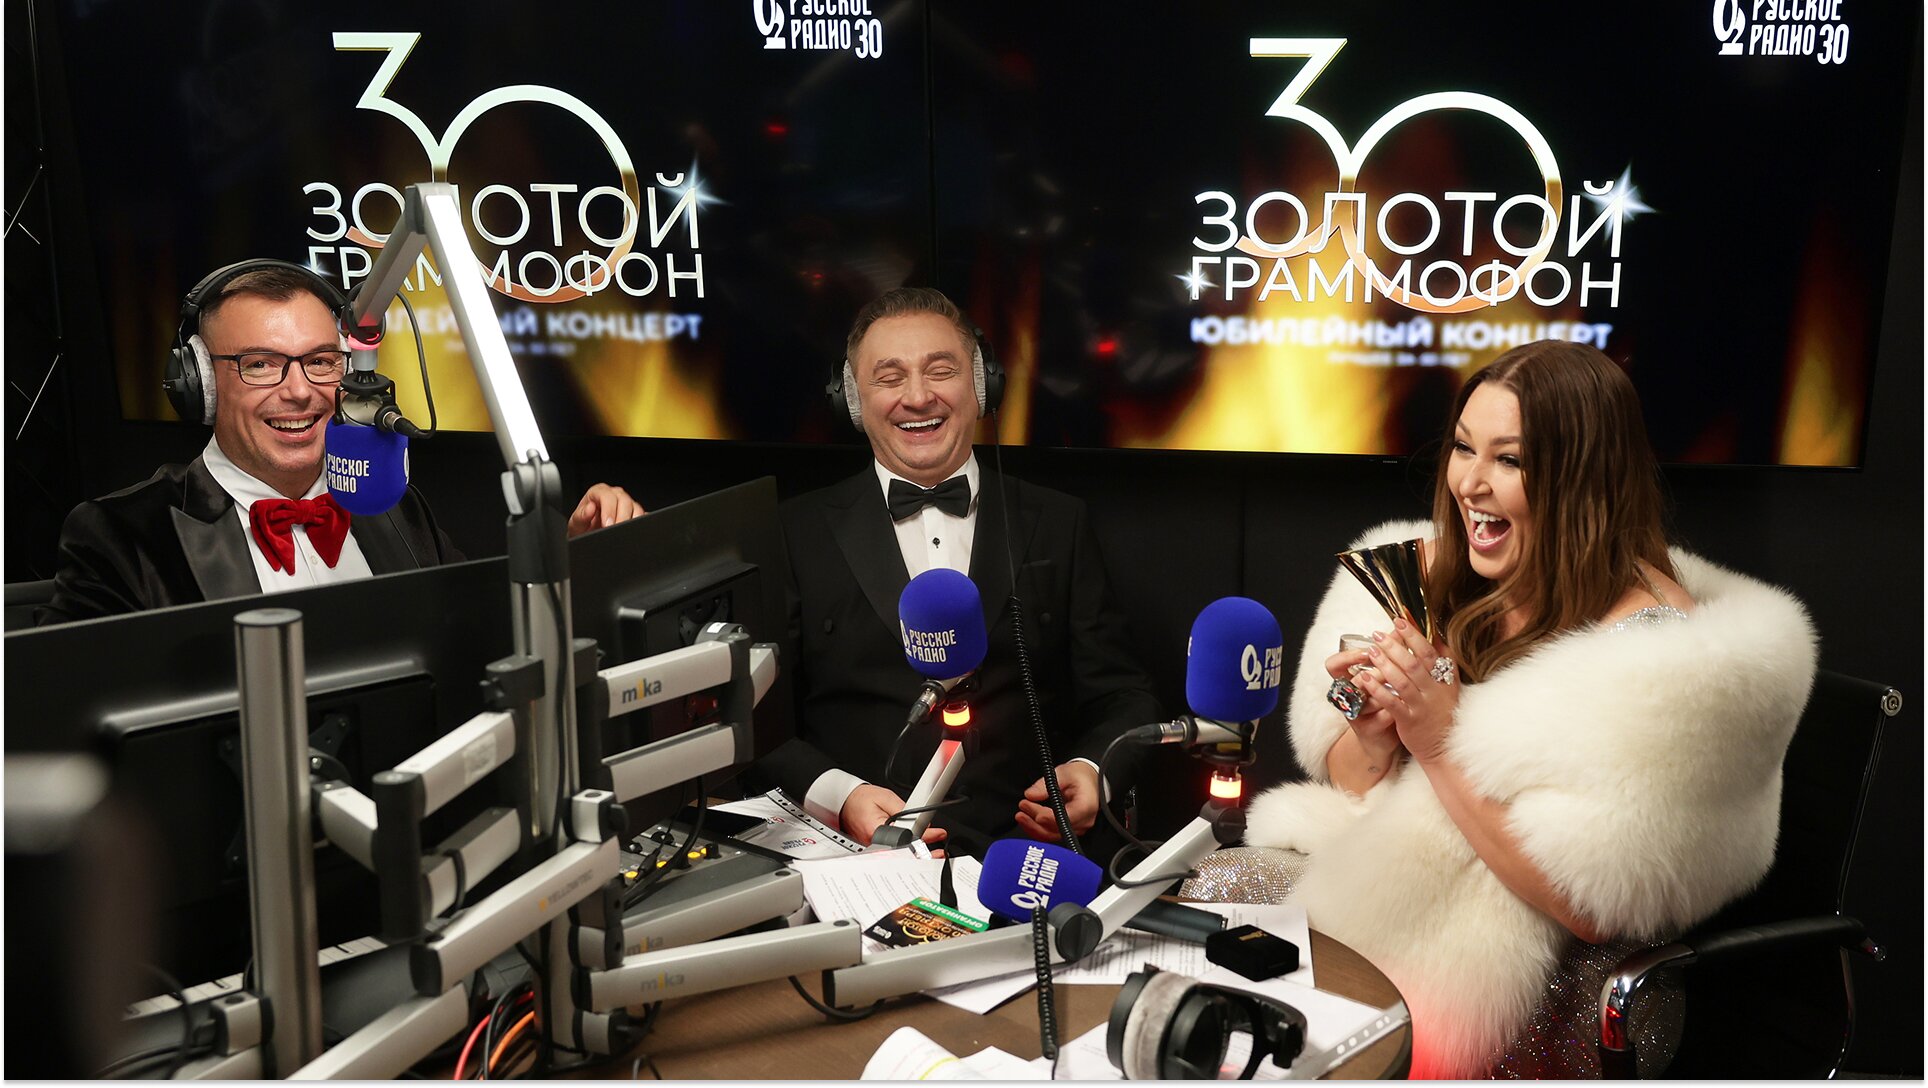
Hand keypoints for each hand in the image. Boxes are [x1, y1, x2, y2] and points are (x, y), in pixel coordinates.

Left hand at [565, 483, 645, 537]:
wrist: (588, 537)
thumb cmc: (582, 528)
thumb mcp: (576, 524)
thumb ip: (580, 516)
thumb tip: (590, 508)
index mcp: (598, 492)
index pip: (607, 495)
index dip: (609, 510)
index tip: (607, 524)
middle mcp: (613, 495)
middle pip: (624, 500)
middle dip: (621, 518)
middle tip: (615, 532)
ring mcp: (626, 503)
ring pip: (636, 507)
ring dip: (631, 521)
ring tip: (623, 533)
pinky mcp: (634, 513)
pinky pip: (643, 515)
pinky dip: (640, 523)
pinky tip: (632, 531)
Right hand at [841, 783, 947, 852]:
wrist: (844, 801)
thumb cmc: (861, 799)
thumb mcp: (886, 797)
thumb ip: (906, 810)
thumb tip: (923, 822)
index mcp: (876, 831)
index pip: (905, 839)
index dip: (924, 838)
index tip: (937, 834)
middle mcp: (873, 845)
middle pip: (902, 855)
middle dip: (923, 856)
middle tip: (939, 853)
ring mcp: (872, 850)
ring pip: (898, 858)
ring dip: (916, 857)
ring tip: (932, 854)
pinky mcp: (873, 850)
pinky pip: (892, 855)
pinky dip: (905, 854)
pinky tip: (917, 854)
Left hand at [1016, 761, 1099, 841]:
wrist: (1088, 780)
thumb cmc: (1078, 776)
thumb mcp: (1063, 773)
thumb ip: (1046, 784)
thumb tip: (1030, 795)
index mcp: (1086, 806)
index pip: (1066, 818)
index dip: (1048, 818)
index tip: (1031, 810)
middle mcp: (1084, 821)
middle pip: (1057, 829)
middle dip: (1036, 821)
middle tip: (1022, 807)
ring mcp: (1078, 828)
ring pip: (1052, 835)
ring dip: (1034, 827)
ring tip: (1021, 815)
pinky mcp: (1070, 831)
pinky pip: (1052, 834)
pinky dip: (1038, 829)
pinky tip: (1027, 821)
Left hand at [1365, 618, 1459, 764]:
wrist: (1444, 747)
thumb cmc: (1441, 712)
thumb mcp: (1449, 685)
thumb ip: (1442, 662)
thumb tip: (1435, 634)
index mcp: (1445, 679)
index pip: (1431, 651)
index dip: (1415, 635)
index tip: (1400, 619)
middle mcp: (1436, 690)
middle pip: (1415, 663)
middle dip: (1395, 645)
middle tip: (1377, 633)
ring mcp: (1423, 706)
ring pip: (1403, 681)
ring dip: (1385, 664)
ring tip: (1370, 650)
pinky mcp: (1410, 721)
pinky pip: (1392, 703)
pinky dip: (1378, 689)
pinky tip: (1365, 678)